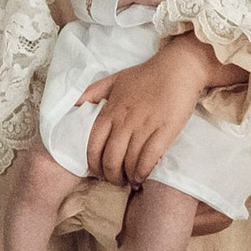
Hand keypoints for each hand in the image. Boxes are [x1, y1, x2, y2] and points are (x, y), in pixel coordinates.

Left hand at [77, 33, 230, 187]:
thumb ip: (92, 92)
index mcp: (111, 110)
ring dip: (127, 177)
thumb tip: (73, 105)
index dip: (93, 164)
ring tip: (129, 181)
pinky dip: (143, 172)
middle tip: (115, 181)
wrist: (178, 68)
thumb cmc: (146, 75)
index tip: (98, 172)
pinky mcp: (165, 130)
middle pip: (110, 158)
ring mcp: (145, 126)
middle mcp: (125, 120)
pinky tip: (142, 177)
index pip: (93, 145)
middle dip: (110, 176)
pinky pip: (149, 159)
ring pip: (129, 161)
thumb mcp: (114, 80)